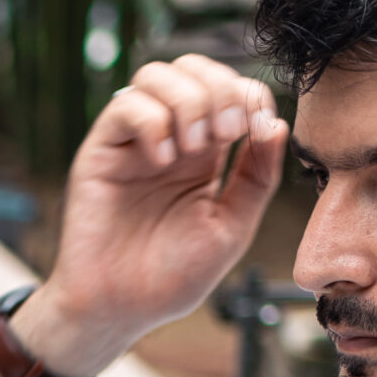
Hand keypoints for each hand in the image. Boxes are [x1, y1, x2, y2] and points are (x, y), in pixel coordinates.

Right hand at [19, 55, 286, 374]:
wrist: (122, 308)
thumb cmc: (172, 276)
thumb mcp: (232, 227)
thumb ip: (257, 176)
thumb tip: (275, 124)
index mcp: (206, 153)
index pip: (229, 89)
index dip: (249, 95)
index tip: (256, 131)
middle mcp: (169, 139)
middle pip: (193, 68)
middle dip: (220, 90)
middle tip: (227, 134)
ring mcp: (133, 142)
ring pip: (157, 75)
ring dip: (188, 102)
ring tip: (194, 149)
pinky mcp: (101, 151)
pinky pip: (125, 105)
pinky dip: (153, 123)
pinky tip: (163, 161)